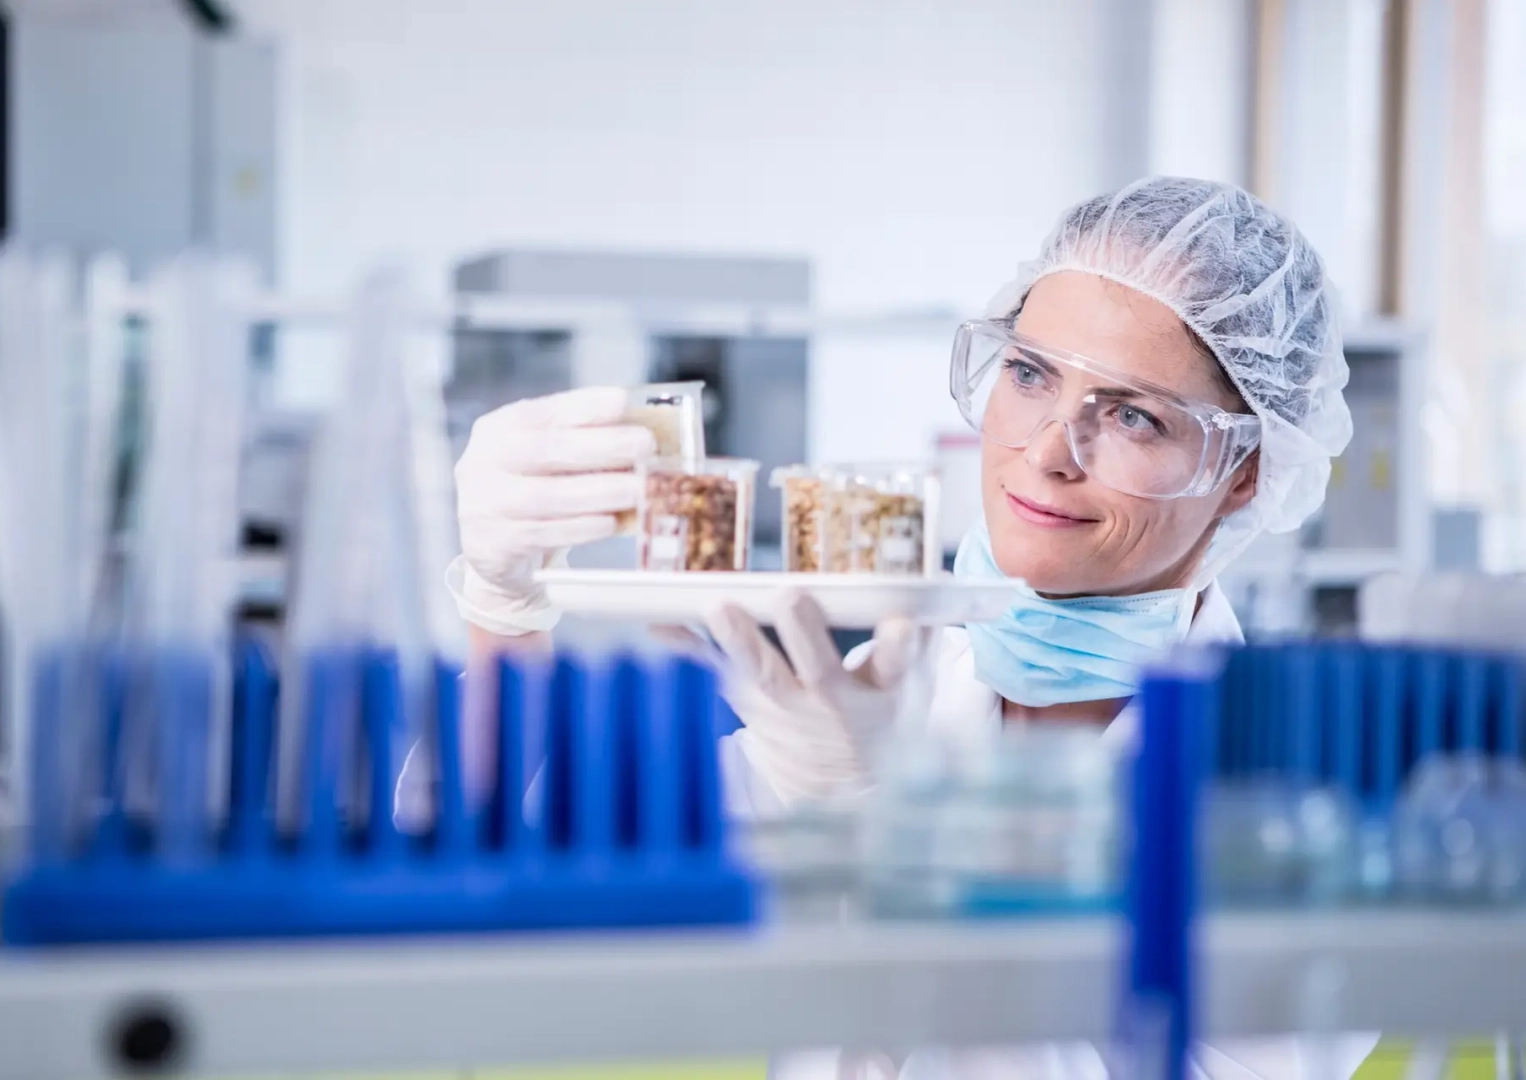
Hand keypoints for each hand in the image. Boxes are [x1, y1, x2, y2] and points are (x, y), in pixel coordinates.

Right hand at [449, 387, 653, 634]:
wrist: (489, 550)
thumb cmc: (530, 492)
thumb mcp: (546, 460)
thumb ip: (580, 441)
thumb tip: (639, 430)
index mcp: (498, 429)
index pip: (543, 412)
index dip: (584, 406)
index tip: (622, 402)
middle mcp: (483, 462)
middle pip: (547, 449)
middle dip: (602, 446)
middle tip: (645, 445)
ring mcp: (483, 504)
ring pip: (547, 496)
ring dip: (599, 491)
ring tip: (638, 488)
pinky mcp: (493, 543)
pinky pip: (543, 534)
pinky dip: (581, 528)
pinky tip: (610, 522)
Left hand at [706, 593, 934, 806]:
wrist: (836, 782)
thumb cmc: (874, 715)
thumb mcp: (910, 686)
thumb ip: (919, 637)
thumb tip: (937, 581)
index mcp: (879, 695)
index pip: (895, 669)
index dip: (898, 646)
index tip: (900, 625)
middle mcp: (830, 703)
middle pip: (820, 670)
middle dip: (805, 635)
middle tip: (794, 599)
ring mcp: (784, 708)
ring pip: (762, 675)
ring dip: (740, 640)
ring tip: (721, 608)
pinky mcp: (747, 704)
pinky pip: (714, 674)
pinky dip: (687, 649)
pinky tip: (662, 624)